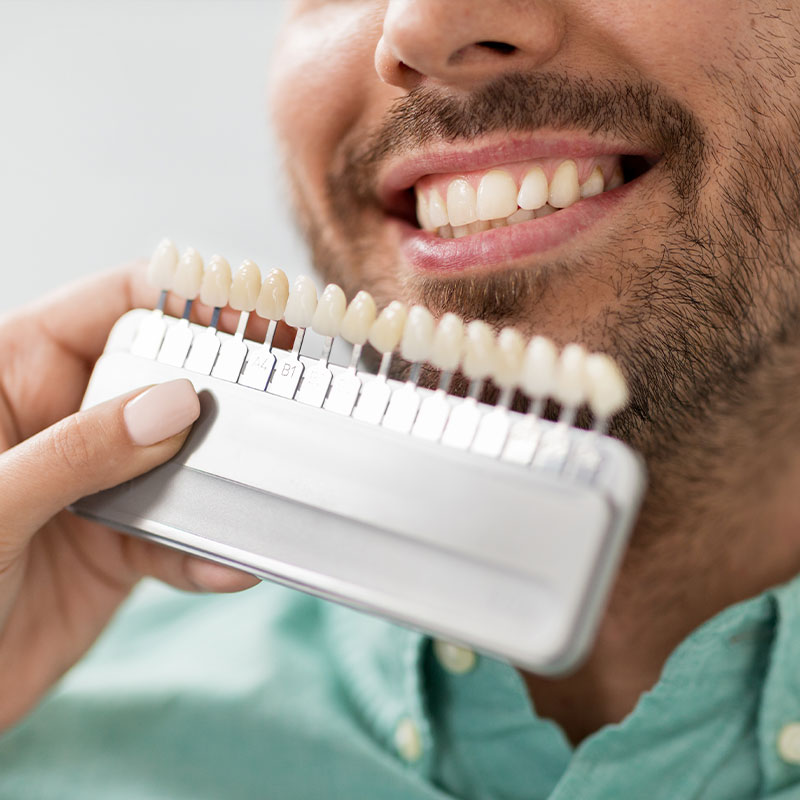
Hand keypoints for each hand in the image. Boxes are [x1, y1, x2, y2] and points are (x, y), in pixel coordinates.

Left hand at [0, 263, 258, 729]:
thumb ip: (79, 450)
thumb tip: (175, 404)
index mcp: (14, 375)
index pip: (111, 305)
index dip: (184, 298)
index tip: (255, 309)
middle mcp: (62, 420)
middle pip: (162, 379)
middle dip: (222, 390)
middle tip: (284, 395)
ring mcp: (94, 483)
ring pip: (181, 459)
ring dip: (224, 481)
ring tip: (264, 490)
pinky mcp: (116, 547)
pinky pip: (176, 536)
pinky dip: (206, 551)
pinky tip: (228, 564)